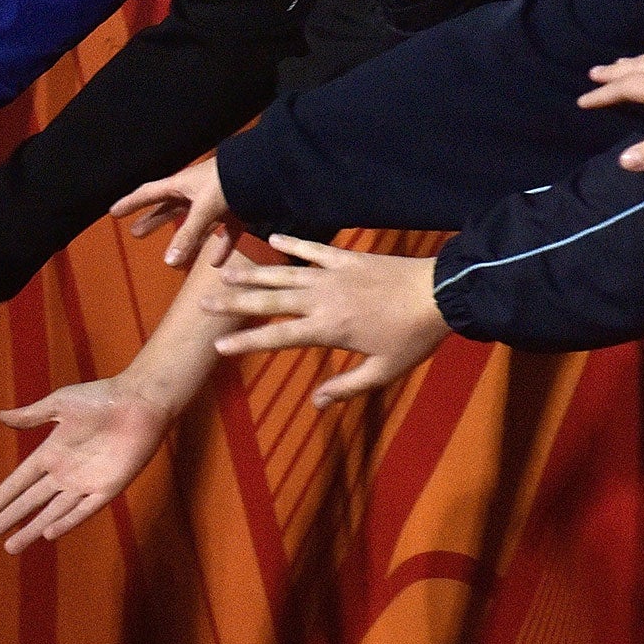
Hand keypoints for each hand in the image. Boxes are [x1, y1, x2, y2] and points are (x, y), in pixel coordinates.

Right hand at [0, 375, 175, 551]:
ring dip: (31, 530)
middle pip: (28, 503)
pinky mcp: (108, 489)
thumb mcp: (60, 404)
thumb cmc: (100, 398)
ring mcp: (85, 483)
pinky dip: (67, 522)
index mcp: (50, 453)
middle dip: (5, 521)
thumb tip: (0, 417)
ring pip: (51, 513)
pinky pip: (84, 510)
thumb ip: (31, 416)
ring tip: (10, 548)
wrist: (139, 402)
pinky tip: (48, 534)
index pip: (17, 482)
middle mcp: (64, 473)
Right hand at [108, 156, 234, 269]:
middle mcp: (195, 192)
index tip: (113, 212)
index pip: (148, 194)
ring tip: (172, 257)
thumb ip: (187, 235)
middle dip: (153, 220)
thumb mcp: (204, 209)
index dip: (130, 203)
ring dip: (183, 240)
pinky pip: (224, 233)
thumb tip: (168, 262)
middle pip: (168, 208)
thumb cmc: (230, 182)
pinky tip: (215, 263)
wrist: (266, 171)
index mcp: (181, 184)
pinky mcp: (235, 212)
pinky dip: (219, 247)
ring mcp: (216, 202)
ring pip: (194, 224)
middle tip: (136, 233)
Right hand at [201, 235, 445, 406]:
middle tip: (204, 301)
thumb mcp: (384, 371)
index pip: (276, 336)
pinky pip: (312, 249)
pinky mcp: (346, 258)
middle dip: (233, 303)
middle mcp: (321, 300)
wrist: (440, 294)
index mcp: (327, 329)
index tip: (217, 347)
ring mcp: (332, 275)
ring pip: (282, 274)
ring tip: (224, 273)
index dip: (245, 343)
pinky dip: (291, 243)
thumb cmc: (413, 338)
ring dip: (252, 274)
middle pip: (268, 301)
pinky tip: (271, 239)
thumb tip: (316, 403)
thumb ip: (348, 387)